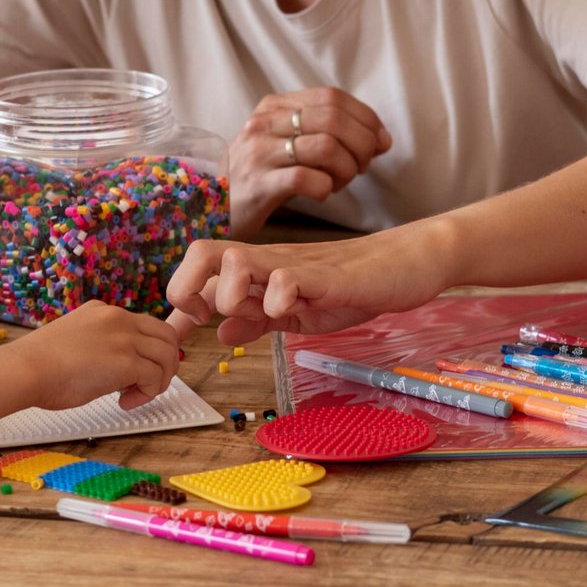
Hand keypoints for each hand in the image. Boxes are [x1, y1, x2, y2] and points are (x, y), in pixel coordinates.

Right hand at [6, 300, 180, 410]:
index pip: (144, 326)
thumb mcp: (73, 339)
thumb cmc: (39, 364)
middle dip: (164, 364)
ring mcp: (124, 338)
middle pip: (166, 336)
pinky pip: (156, 378)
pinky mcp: (127, 361)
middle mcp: (118, 318)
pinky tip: (124, 402)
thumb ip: (97, 344)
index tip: (137, 371)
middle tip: (148, 384)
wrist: (26, 370)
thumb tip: (111, 368)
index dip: (147, 351)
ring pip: (168, 356)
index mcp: (103, 311)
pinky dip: (148, 394)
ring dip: (159, 380)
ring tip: (135, 396)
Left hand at [165, 227, 448, 344]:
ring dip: (232, 294)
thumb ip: (259, 319)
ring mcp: (295, 264)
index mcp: (258, 269)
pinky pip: (286, 280)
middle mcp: (268, 260)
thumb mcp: (296, 311)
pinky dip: (278, 299)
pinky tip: (291, 310)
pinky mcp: (325, 274)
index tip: (187, 328)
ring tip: (257, 313)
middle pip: (201, 252)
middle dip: (188, 289)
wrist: (406, 263)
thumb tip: (220, 334)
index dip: (181, 296)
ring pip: (235, 261)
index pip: (199, 265)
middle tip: (209, 319)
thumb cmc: (351, 285)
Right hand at [227, 88, 390, 238]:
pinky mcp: (259, 184)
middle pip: (333, 118)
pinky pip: (307, 179)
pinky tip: (322, 192)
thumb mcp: (284, 141)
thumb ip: (326, 132)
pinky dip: (326, 187)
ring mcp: (260, 152)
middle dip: (362, 143)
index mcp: (275, 105)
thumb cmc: (259, 174)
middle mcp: (265, 122)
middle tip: (364, 164)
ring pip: (325, 147)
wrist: (211, 204)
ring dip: (347, 168)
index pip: (332, 96)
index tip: (380, 141)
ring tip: (340, 181)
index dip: (366, 117)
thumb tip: (381, 138)